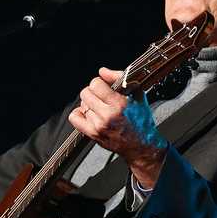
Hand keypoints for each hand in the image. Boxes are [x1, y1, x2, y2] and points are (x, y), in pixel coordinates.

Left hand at [68, 67, 167, 187]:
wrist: (141, 146)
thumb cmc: (141, 121)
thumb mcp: (137, 96)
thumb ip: (119, 79)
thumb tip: (102, 71)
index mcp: (119, 104)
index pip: (96, 84)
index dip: (100, 83)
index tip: (105, 87)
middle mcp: (108, 115)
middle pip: (85, 93)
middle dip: (93, 92)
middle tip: (102, 97)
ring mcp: (99, 125)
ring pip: (82, 105)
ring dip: (90, 104)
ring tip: (100, 109)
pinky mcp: (93, 134)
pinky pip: (75, 118)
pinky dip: (79, 114)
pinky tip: (89, 114)